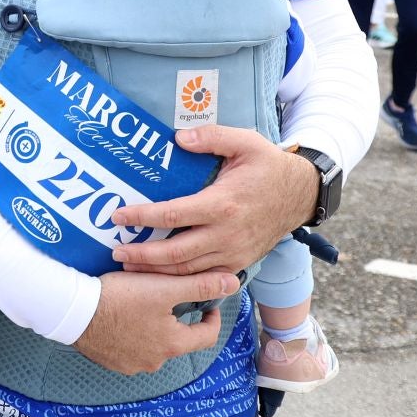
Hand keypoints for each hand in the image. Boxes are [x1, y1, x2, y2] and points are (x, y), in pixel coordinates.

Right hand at [72, 269, 240, 374]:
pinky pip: (130, 349)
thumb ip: (199, 285)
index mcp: (172, 344)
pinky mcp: (111, 362)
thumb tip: (232, 284)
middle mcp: (155, 361)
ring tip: (143, 305)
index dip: (211, 316)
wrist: (73, 311)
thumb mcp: (163, 288)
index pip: (206, 336)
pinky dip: (132, 334)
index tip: (206, 302)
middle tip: (169, 297)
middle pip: (178, 339)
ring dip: (154, 328)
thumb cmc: (119, 298)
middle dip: (178, 319)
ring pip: (154, 345)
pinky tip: (122, 317)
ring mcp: (131, 364)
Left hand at [109, 128, 318, 276]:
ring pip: (187, 270)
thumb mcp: (245, 142)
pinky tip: (161, 276)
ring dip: (156, 270)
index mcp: (222, 204)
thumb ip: (212, 137)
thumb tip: (179, 138)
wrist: (300, 195)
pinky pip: (205, 277)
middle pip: (175, 252)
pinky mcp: (238, 263)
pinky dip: (181, 279)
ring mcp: (233, 253)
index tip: (118, 216)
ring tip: (130, 265)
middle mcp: (226, 234)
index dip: (142, 217)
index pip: (172, 215)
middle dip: (142, 254)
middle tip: (116, 250)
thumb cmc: (269, 166)